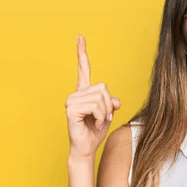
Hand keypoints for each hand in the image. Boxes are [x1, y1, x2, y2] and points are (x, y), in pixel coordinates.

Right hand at [65, 35, 120, 158]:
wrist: (86, 148)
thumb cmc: (95, 132)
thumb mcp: (108, 115)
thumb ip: (111, 103)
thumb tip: (115, 101)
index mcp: (84, 92)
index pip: (83, 69)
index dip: (82, 53)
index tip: (80, 37)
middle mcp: (76, 94)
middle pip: (103, 88)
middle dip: (109, 105)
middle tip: (104, 118)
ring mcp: (71, 101)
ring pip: (100, 98)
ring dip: (105, 113)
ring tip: (99, 123)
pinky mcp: (71, 109)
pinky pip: (95, 106)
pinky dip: (101, 118)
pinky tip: (95, 125)